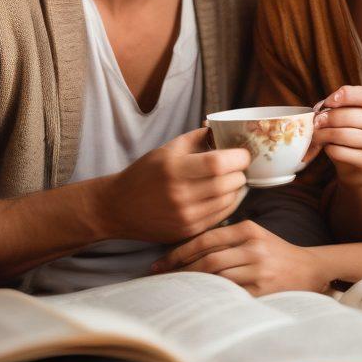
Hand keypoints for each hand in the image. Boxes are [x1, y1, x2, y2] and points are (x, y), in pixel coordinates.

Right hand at [94, 127, 249, 242]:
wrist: (119, 207)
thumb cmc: (145, 173)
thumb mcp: (167, 149)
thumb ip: (197, 137)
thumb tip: (225, 130)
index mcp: (174, 169)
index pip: (218, 163)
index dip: (238, 157)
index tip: (243, 153)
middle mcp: (180, 195)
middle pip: (228, 183)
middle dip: (240, 172)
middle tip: (239, 165)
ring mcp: (186, 216)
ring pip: (229, 201)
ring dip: (236, 188)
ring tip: (231, 178)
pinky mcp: (189, 231)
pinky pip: (221, 216)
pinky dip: (228, 203)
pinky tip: (223, 194)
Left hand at [150, 220, 330, 295]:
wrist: (309, 269)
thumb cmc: (275, 252)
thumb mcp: (254, 235)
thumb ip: (227, 238)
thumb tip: (187, 250)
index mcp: (248, 229)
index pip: (205, 239)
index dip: (179, 252)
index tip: (160, 262)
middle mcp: (252, 248)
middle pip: (207, 260)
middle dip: (180, 270)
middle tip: (160, 278)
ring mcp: (258, 271)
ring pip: (216, 277)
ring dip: (192, 284)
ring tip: (174, 289)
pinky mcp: (262, 291)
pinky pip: (229, 294)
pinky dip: (211, 296)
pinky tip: (198, 299)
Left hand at [313, 85, 361, 187]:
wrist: (353, 166)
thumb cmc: (345, 135)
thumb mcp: (340, 116)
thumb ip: (333, 108)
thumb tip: (319, 111)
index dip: (347, 95)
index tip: (329, 102)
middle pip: (352, 116)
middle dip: (328, 119)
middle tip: (315, 123)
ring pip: (346, 135)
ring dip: (325, 135)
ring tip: (316, 136)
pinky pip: (343, 152)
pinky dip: (330, 149)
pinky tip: (328, 148)